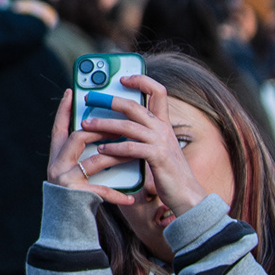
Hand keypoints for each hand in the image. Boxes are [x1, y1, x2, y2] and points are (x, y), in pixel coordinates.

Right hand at [45, 89, 129, 201]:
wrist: (67, 227)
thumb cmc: (76, 196)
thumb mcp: (75, 172)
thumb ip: (83, 154)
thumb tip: (102, 132)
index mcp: (56, 157)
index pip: (59, 127)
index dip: (65, 109)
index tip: (73, 93)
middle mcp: (56, 166)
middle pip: (78, 137)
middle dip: (101, 130)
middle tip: (121, 127)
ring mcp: (64, 179)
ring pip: (94, 160)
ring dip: (116, 156)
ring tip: (133, 154)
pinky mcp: (75, 194)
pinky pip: (101, 189)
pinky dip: (117, 193)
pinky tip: (130, 197)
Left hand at [46, 77, 203, 217]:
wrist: (188, 196)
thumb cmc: (168, 173)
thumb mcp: (157, 149)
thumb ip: (142, 136)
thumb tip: (118, 126)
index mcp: (163, 124)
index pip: (158, 91)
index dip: (141, 80)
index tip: (123, 78)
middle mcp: (163, 129)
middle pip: (135, 106)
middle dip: (110, 100)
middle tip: (90, 98)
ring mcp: (162, 142)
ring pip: (129, 126)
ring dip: (104, 124)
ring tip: (86, 125)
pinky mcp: (159, 158)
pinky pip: (132, 148)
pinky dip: (115, 148)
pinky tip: (101, 150)